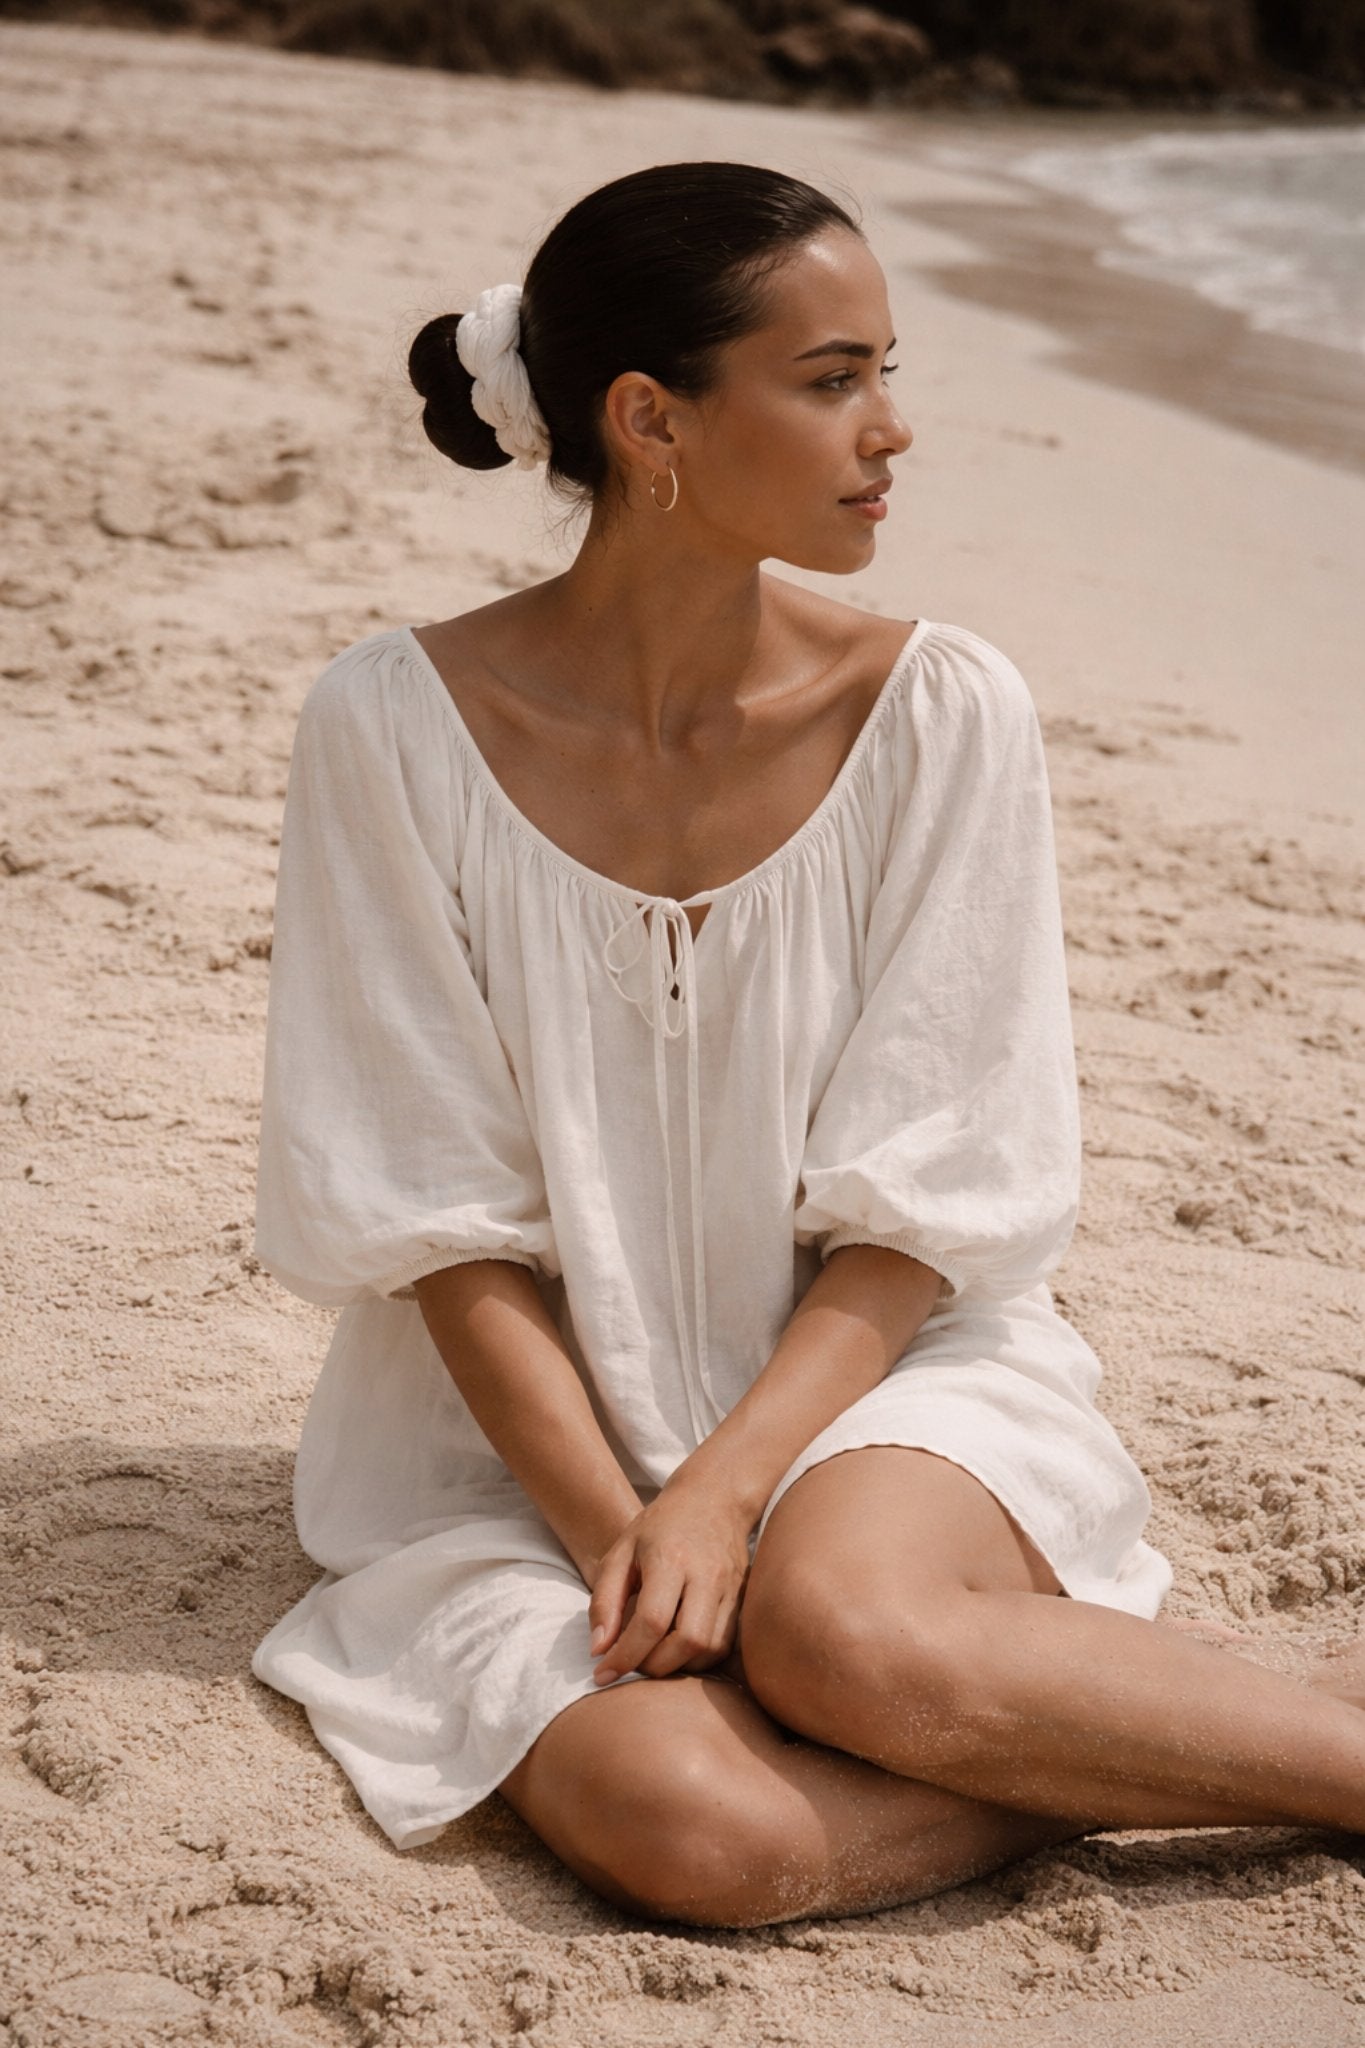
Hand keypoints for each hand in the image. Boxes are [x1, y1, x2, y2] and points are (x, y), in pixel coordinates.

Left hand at [587, 1478, 752, 1684]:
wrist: (715, 1498)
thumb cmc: (660, 1526)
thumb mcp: (620, 1552)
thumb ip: (604, 1601)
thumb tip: (599, 1650)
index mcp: (671, 1558)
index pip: (652, 1621)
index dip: (625, 1656)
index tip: (603, 1673)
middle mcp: (707, 1575)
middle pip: (688, 1641)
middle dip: (654, 1666)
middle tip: (630, 1664)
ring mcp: (731, 1589)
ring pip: (711, 1649)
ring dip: (678, 1666)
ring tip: (652, 1657)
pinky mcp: (743, 1601)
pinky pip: (724, 1646)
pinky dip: (698, 1659)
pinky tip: (676, 1651)